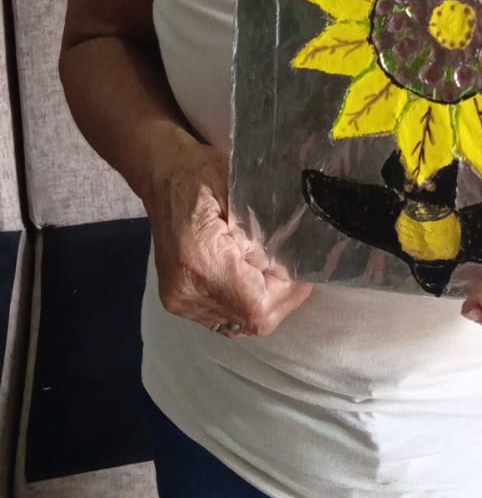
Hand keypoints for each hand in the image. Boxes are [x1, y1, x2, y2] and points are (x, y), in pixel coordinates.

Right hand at [148, 141, 312, 338]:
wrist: (162, 175)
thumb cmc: (204, 174)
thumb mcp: (245, 196)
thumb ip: (268, 237)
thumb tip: (294, 267)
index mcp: (201, 260)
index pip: (258, 305)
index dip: (287, 294)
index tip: (301, 270)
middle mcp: (186, 290)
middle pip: (251, 320)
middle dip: (279, 298)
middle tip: (290, 270)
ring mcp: (179, 300)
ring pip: (240, 323)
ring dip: (263, 301)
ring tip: (269, 271)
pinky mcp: (177, 301)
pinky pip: (224, 316)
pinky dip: (244, 301)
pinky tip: (249, 277)